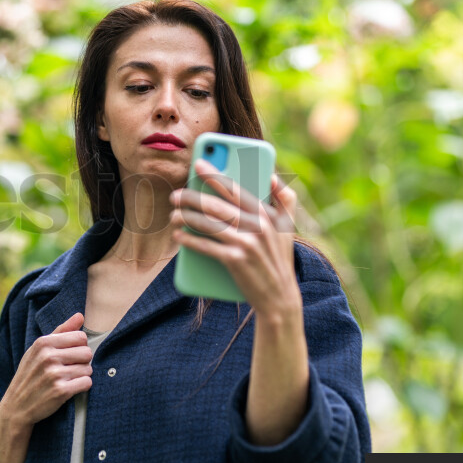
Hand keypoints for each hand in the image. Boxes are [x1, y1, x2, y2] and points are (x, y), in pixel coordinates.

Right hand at [0, 312, 92, 430]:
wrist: (16, 406)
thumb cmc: (30, 374)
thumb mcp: (39, 349)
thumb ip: (61, 331)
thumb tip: (80, 316)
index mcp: (43, 343)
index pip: (80, 337)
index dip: (79, 347)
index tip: (70, 355)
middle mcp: (48, 356)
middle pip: (87, 352)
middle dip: (82, 362)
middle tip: (70, 369)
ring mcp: (54, 374)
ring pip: (88, 368)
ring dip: (82, 375)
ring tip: (68, 379)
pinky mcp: (60, 391)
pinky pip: (87, 383)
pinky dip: (81, 387)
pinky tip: (70, 388)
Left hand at [169, 159, 301, 318]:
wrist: (280, 298)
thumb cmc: (279, 259)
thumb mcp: (288, 228)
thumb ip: (285, 199)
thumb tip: (272, 175)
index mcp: (267, 214)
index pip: (236, 188)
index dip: (215, 174)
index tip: (198, 163)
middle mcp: (258, 226)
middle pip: (217, 205)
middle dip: (192, 197)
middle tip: (175, 195)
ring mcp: (247, 244)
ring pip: (208, 224)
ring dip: (186, 217)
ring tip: (174, 215)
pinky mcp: (236, 261)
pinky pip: (206, 246)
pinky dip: (189, 240)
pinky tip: (178, 235)